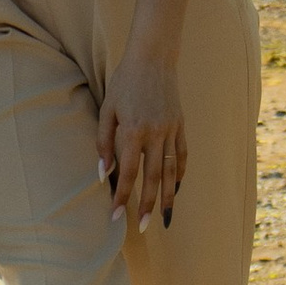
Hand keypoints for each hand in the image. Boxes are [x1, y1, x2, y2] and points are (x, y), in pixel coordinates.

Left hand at [97, 44, 184, 233]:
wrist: (154, 57)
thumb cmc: (125, 82)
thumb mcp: (107, 109)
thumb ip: (103, 142)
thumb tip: (104, 173)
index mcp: (133, 130)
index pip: (128, 173)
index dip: (121, 197)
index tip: (115, 216)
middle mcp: (154, 134)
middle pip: (153, 178)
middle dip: (148, 205)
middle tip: (145, 227)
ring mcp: (171, 130)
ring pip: (171, 171)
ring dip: (168, 196)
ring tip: (165, 218)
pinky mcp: (181, 125)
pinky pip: (182, 154)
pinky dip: (180, 174)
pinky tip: (176, 189)